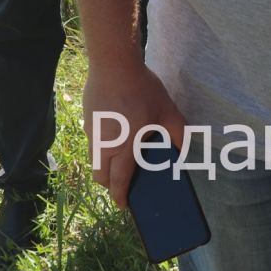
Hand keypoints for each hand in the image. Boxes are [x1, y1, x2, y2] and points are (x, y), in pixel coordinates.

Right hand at [84, 63, 190, 213]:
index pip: (118, 181)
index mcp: (124, 147)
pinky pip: (92, 144)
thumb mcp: (167, 111)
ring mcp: (92, 133)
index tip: (124, 205)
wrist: (113, 64)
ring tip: (119, 161)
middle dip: (110, 186)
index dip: (120, 196)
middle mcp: (104, 145)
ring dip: (104, 168)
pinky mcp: (86, 121)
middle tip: (122, 184)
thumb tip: (184, 150)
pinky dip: (100, 150)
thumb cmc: (142, 89)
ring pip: (94, 161)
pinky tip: (114, 137)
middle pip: (100, 176)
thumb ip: (178, 134)